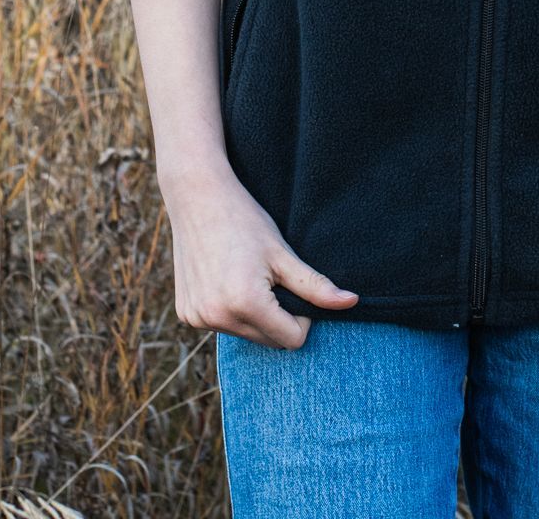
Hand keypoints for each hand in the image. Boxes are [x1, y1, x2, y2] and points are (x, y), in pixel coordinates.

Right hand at [163, 162, 358, 348]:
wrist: (197, 196)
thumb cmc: (244, 219)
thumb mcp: (282, 253)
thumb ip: (316, 286)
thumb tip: (353, 303)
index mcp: (245, 304)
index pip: (292, 339)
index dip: (302, 316)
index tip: (293, 285)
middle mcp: (218, 318)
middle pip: (268, 341)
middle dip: (278, 316)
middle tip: (270, 277)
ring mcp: (198, 318)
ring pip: (246, 335)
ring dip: (254, 315)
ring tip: (246, 274)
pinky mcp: (186, 314)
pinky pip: (222, 326)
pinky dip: (230, 310)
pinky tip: (225, 278)